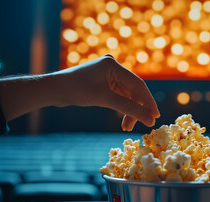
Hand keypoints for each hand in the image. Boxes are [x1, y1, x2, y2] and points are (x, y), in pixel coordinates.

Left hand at [0, 55, 159, 130]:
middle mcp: (113, 68)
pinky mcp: (103, 83)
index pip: (138, 84)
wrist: (53, 90)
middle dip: (138, 108)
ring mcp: (108, 75)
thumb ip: (129, 109)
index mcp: (114, 65)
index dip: (148, 101)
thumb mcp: (105, 100)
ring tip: (127, 127)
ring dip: (129, 111)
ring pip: (127, 95)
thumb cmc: (77, 90)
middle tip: (144, 124)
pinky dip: (121, 108)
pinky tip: (123, 119)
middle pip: (133, 90)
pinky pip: (119, 96)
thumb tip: (150, 119)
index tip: (156, 116)